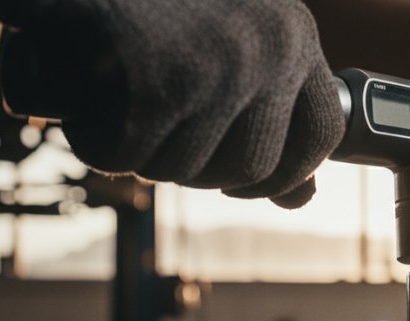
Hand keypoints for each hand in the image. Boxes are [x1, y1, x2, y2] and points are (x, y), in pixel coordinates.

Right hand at [0, 0, 343, 205]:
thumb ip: (268, 111)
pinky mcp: (154, 83)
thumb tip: (300, 199)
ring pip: (185, 169)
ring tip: (119, 95)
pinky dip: (95, 140)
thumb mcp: (226, 37)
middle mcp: (268, 50)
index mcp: (292, 32)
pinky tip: (86, 98)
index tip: (246, 174)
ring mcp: (215, 68)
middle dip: (198, 162)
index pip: (323, 132)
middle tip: (157, 122)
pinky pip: (126, 157)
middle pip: (250, 168)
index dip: (287, 168)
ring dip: (142, 150)